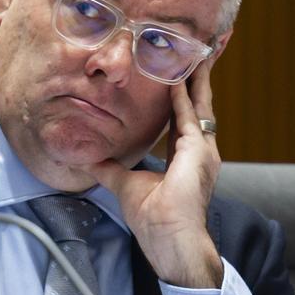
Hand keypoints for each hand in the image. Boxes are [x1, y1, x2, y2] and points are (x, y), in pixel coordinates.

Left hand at [78, 60, 223, 287]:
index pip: (183, 118)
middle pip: (197, 106)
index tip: (178, 77)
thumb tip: (91, 158)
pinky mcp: (199, 150)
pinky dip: (182, 95)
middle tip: (196, 55)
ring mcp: (203, 150)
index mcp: (185, 156)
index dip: (181, 98)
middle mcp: (199, 149)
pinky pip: (188, 115)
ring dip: (196, 79)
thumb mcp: (126, 185)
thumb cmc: (154, 219)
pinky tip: (176, 77)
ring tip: (195, 55)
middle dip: (196, 80)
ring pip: (199, 104)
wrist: (169, 240)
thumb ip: (111, 169)